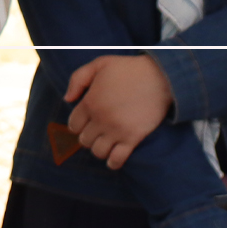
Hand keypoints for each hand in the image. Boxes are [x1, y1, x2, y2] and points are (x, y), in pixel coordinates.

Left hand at [64, 54, 173, 169]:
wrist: (159, 78)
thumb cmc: (129, 70)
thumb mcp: (99, 64)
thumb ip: (78, 79)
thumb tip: (67, 99)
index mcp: (90, 102)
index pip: (74, 124)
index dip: (78, 125)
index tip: (85, 124)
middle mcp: (101, 119)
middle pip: (85, 140)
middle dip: (89, 137)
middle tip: (97, 133)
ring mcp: (116, 131)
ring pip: (98, 152)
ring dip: (100, 150)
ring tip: (106, 144)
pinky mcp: (132, 138)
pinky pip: (117, 159)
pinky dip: (113, 163)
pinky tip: (113, 161)